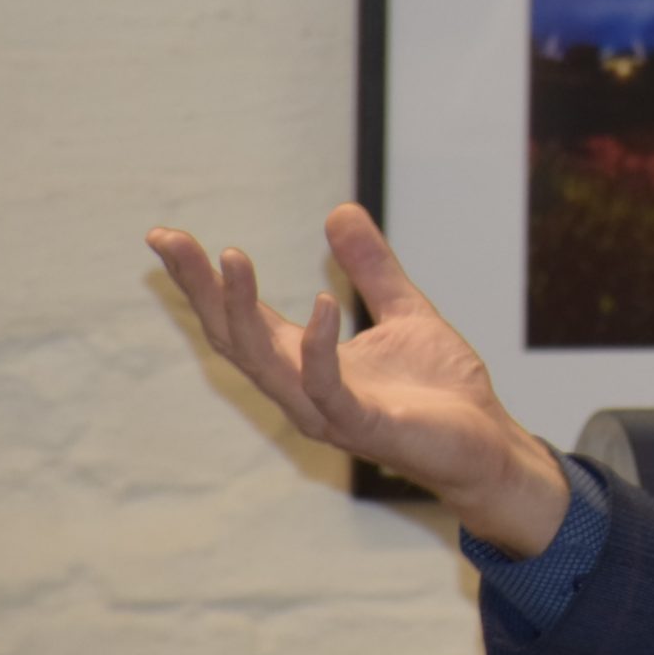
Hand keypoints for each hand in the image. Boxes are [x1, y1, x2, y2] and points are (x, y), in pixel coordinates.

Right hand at [146, 203, 568, 554]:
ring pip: (267, 363)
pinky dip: (320, 348)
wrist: (487, 443)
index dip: (202, 281)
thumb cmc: (440, 390)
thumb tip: (339, 210)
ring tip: (231, 259)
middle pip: (234, 338)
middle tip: (170, 241)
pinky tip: (323, 304)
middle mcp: (302, 390)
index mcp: (305, 362)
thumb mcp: (404, 312)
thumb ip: (371, 268)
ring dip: (244, 311)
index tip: (165, 236)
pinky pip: (329, 389)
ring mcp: (329, 413)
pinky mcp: (366, 427)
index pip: (239, 318)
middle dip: (200, 290)